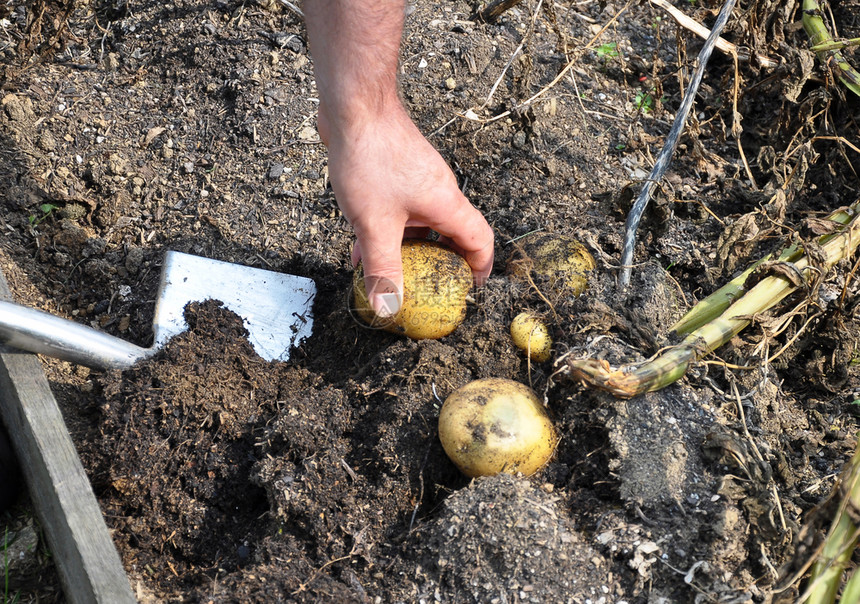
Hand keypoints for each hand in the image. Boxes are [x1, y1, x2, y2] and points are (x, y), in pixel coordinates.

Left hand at [319, 102, 493, 316]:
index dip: (480, 268)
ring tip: (387, 272)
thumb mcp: (374, 224)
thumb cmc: (371, 156)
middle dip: (438, 264)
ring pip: (419, 224)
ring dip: (405, 249)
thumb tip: (388, 307)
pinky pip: (399, 209)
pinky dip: (387, 229)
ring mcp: (416, 180)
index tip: (470, 289)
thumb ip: (382, 268)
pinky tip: (359, 244)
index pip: (480, 240)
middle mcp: (437, 192)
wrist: (353, 105)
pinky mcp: (395, 171)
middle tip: (427, 288)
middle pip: (451, 234)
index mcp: (446, 204)